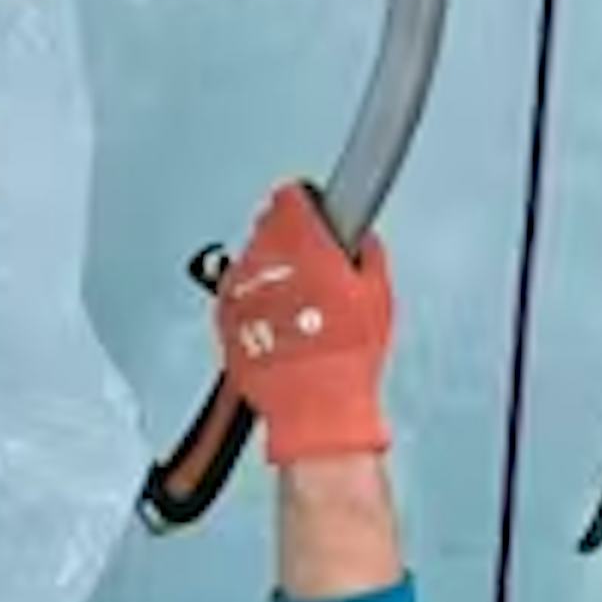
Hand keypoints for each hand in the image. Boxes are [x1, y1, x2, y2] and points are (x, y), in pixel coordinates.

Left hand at [216, 182, 394, 465]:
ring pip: (250, 260)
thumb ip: (367, 256)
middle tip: (313, 266)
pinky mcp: (224, 317)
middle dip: (287, 239)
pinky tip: (279, 324)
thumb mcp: (378, 296)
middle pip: (266, 226)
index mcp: (301, 242)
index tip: (314, 213)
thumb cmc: (346, 354)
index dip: (304, 205)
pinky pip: (237, 294)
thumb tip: (362, 241)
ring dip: (270, 271)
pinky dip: (254, 302)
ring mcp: (239, 287)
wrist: (313, 403)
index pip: (288, 198)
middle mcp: (263, 258)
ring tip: (298, 304)